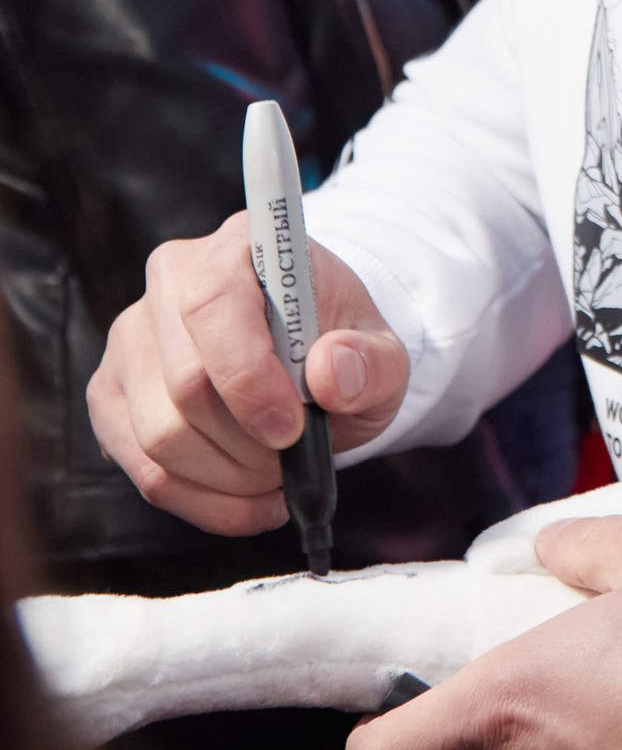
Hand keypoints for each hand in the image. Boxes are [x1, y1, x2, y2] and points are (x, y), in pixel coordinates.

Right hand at [87, 215, 408, 535]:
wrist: (311, 358)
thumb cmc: (341, 348)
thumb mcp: (383, 354)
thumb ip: (372, 362)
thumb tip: (331, 372)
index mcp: (238, 247)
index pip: (213, 304)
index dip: (248, 378)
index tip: (292, 429)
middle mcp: (170, 281)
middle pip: (184, 384)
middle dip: (249, 443)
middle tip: (294, 455)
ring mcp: (131, 339)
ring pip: (158, 435)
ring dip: (229, 477)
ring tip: (276, 475)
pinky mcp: (111, 394)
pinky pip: (142, 470)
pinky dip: (204, 502)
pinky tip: (249, 499)